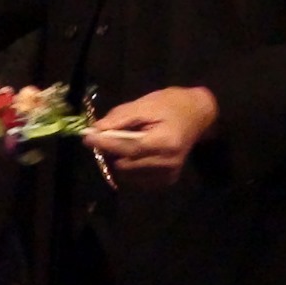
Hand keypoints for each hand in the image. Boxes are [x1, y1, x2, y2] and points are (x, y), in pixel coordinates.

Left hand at [82, 86, 217, 187]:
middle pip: (125, 163)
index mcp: (165, 142)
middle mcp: (168, 163)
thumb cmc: (172, 104)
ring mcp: (168, 174)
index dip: (105, 143)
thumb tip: (96, 130)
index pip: (128, 148)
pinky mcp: (167, 180)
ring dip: (119, 159)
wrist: (198, 115)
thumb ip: (121, 118)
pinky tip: (136, 152)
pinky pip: (137, 178)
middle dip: (111, 151)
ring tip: (125, 141)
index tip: (87, 137)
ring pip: (128, 174)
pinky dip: (130, 166)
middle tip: (105, 136)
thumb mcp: (146, 104)